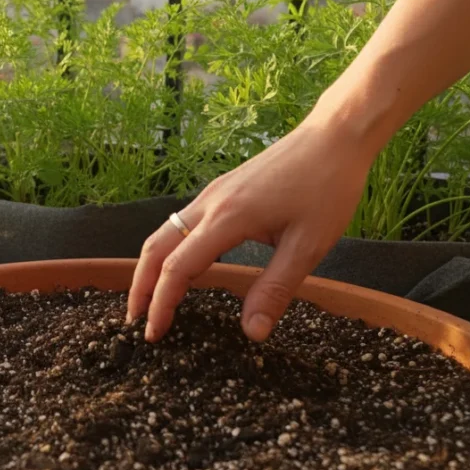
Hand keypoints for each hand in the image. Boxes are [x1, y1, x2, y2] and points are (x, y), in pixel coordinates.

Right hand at [127, 119, 372, 341]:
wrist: (334, 136)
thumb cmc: (327, 187)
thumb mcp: (309, 245)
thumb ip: (276, 288)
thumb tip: (252, 332)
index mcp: (227, 218)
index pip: (177, 268)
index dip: (161, 303)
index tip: (154, 333)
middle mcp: (209, 203)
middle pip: (155, 247)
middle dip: (140, 286)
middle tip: (135, 320)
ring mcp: (212, 193)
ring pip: (164, 232)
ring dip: (150, 266)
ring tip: (150, 297)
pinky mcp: (221, 189)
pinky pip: (181, 222)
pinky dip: (168, 249)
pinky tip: (181, 264)